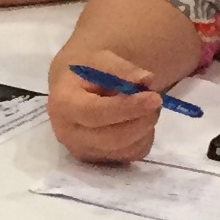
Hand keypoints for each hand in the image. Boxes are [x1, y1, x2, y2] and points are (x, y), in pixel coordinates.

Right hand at [45, 46, 169, 163]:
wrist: (74, 86)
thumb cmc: (87, 70)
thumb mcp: (101, 59)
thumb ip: (122, 68)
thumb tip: (146, 80)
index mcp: (63, 104)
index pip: (95, 113)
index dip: (127, 107)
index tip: (154, 98)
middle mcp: (67, 133)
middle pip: (112, 137)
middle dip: (141, 119)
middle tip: (156, 100)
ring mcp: (82, 151)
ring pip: (126, 148)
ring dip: (145, 127)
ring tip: (144, 106)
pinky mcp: (98, 161)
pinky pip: (132, 155)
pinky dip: (142, 138)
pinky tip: (136, 120)